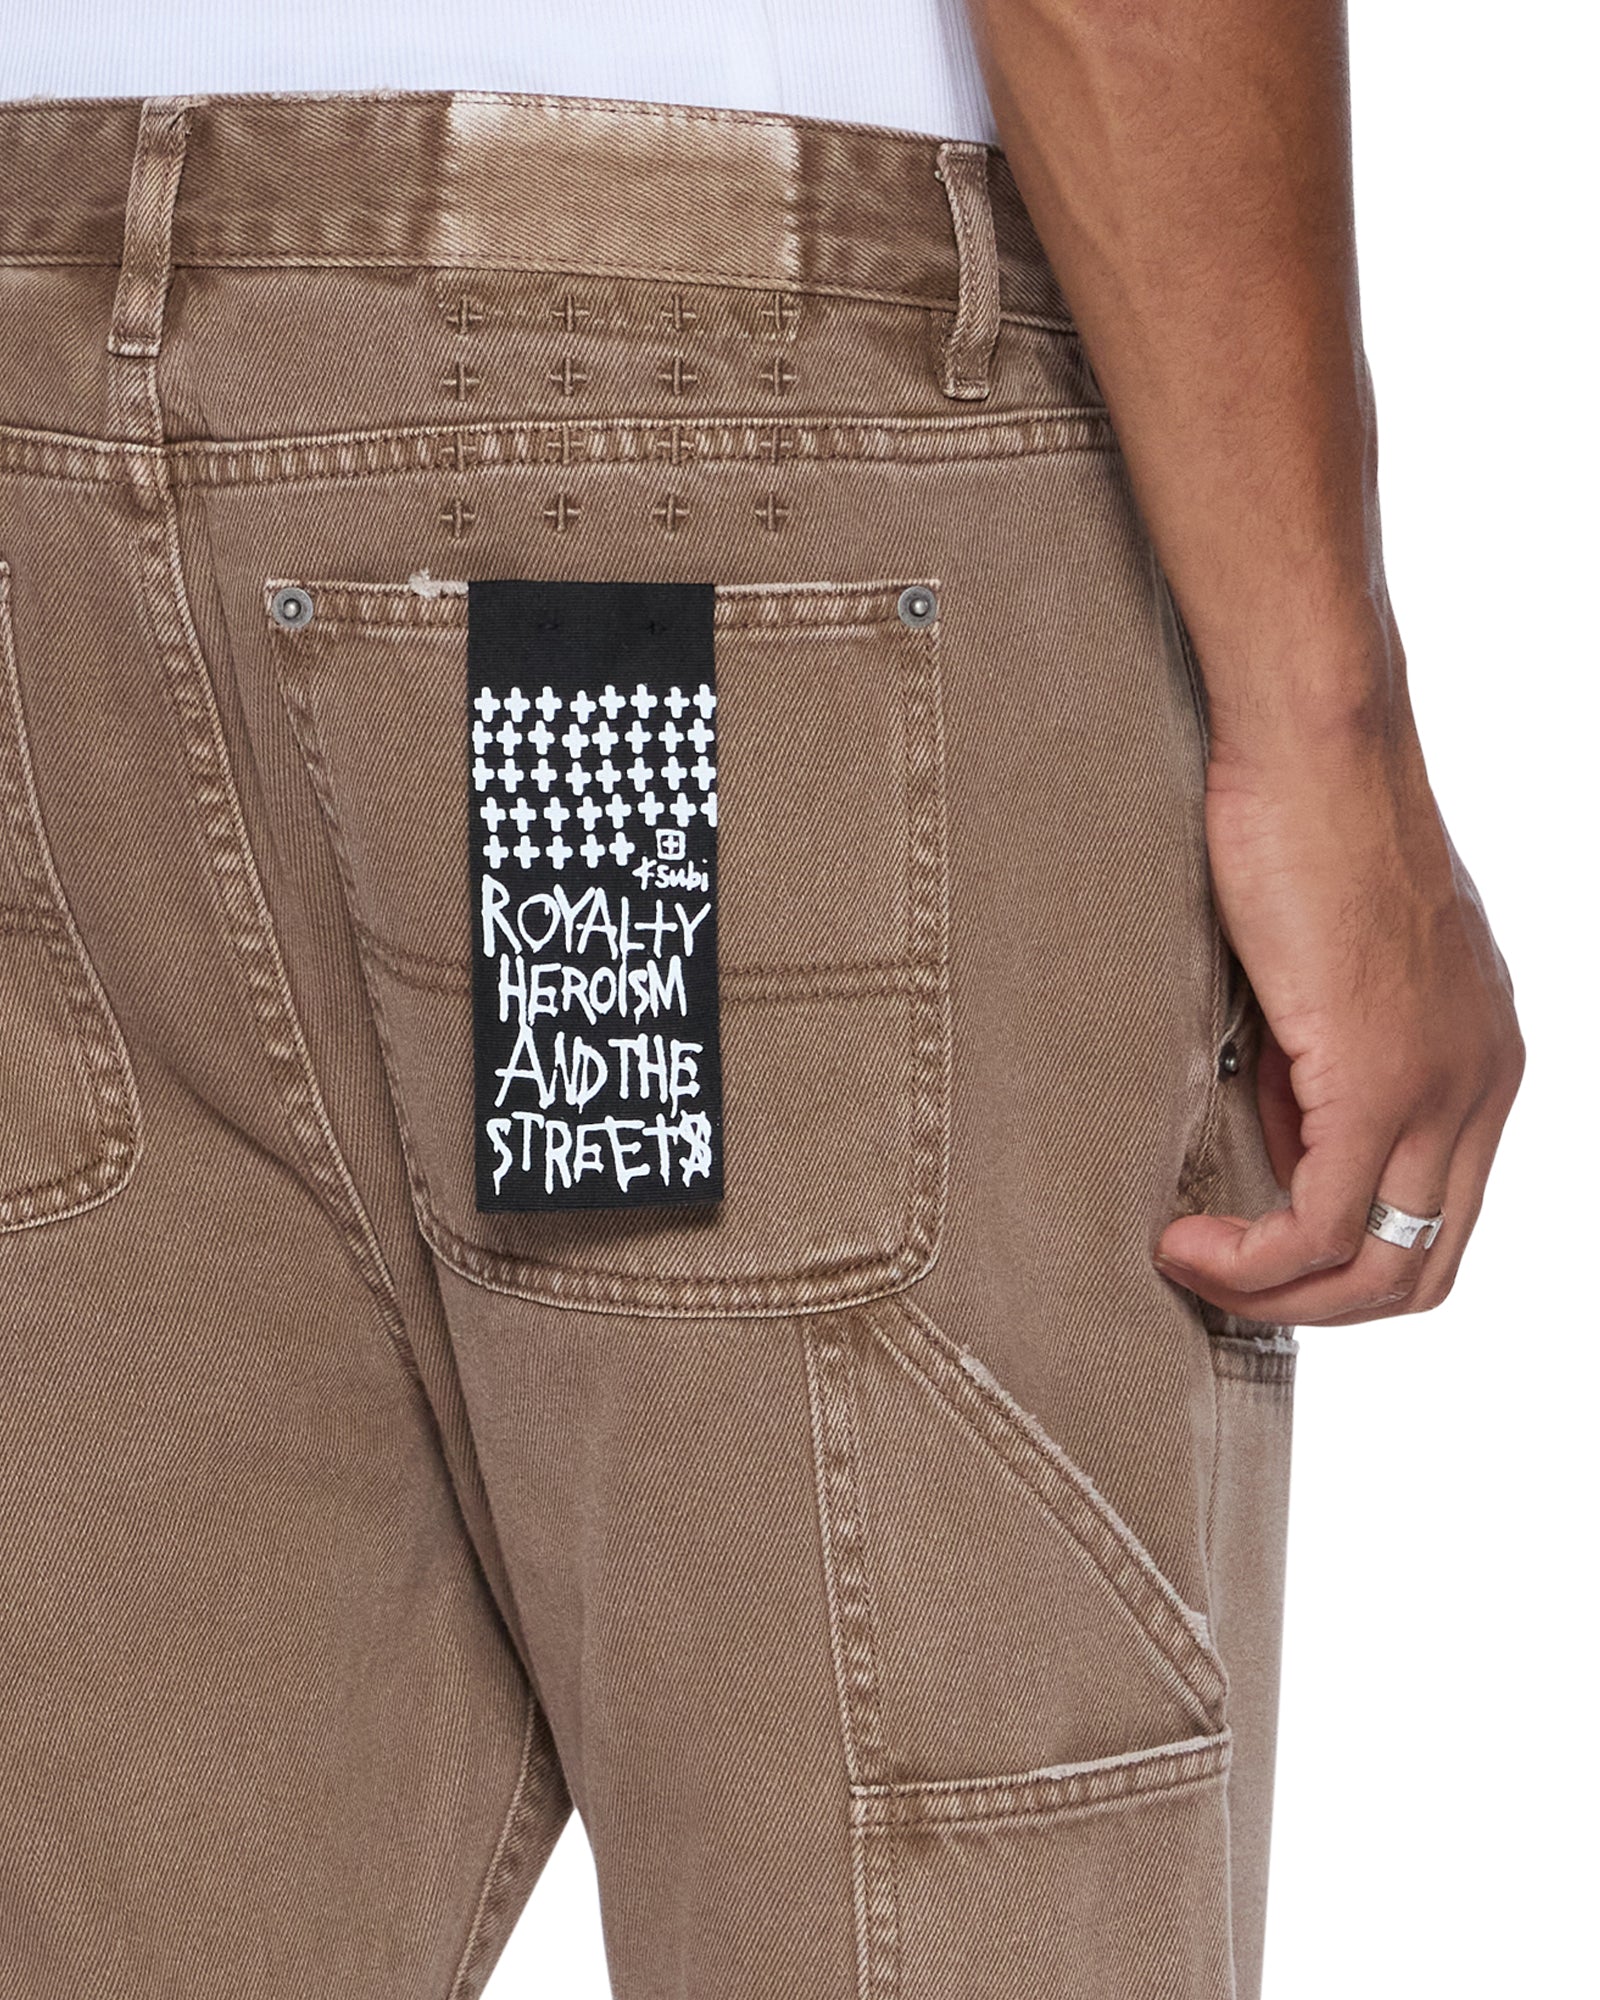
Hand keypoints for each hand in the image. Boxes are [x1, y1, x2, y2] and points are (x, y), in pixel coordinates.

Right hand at [1156, 678, 1523, 1324]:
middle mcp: (1485, 1082)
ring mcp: (1443, 1084)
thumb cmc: (1309, 825)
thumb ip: (1322, 1065)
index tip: (1250, 1243)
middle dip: (1316, 1304)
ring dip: (1278, 1297)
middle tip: (1220, 1282)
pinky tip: (1187, 1242)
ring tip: (1191, 1266)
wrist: (1316, 746)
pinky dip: (1252, 1262)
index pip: (1438, 1218)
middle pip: (1424, 1268)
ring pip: (1382, 1266)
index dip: (1342, 1260)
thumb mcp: (1327, 973)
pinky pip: (1323, 1226)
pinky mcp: (1381, 1078)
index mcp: (1483, 1058)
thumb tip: (1279, 1141)